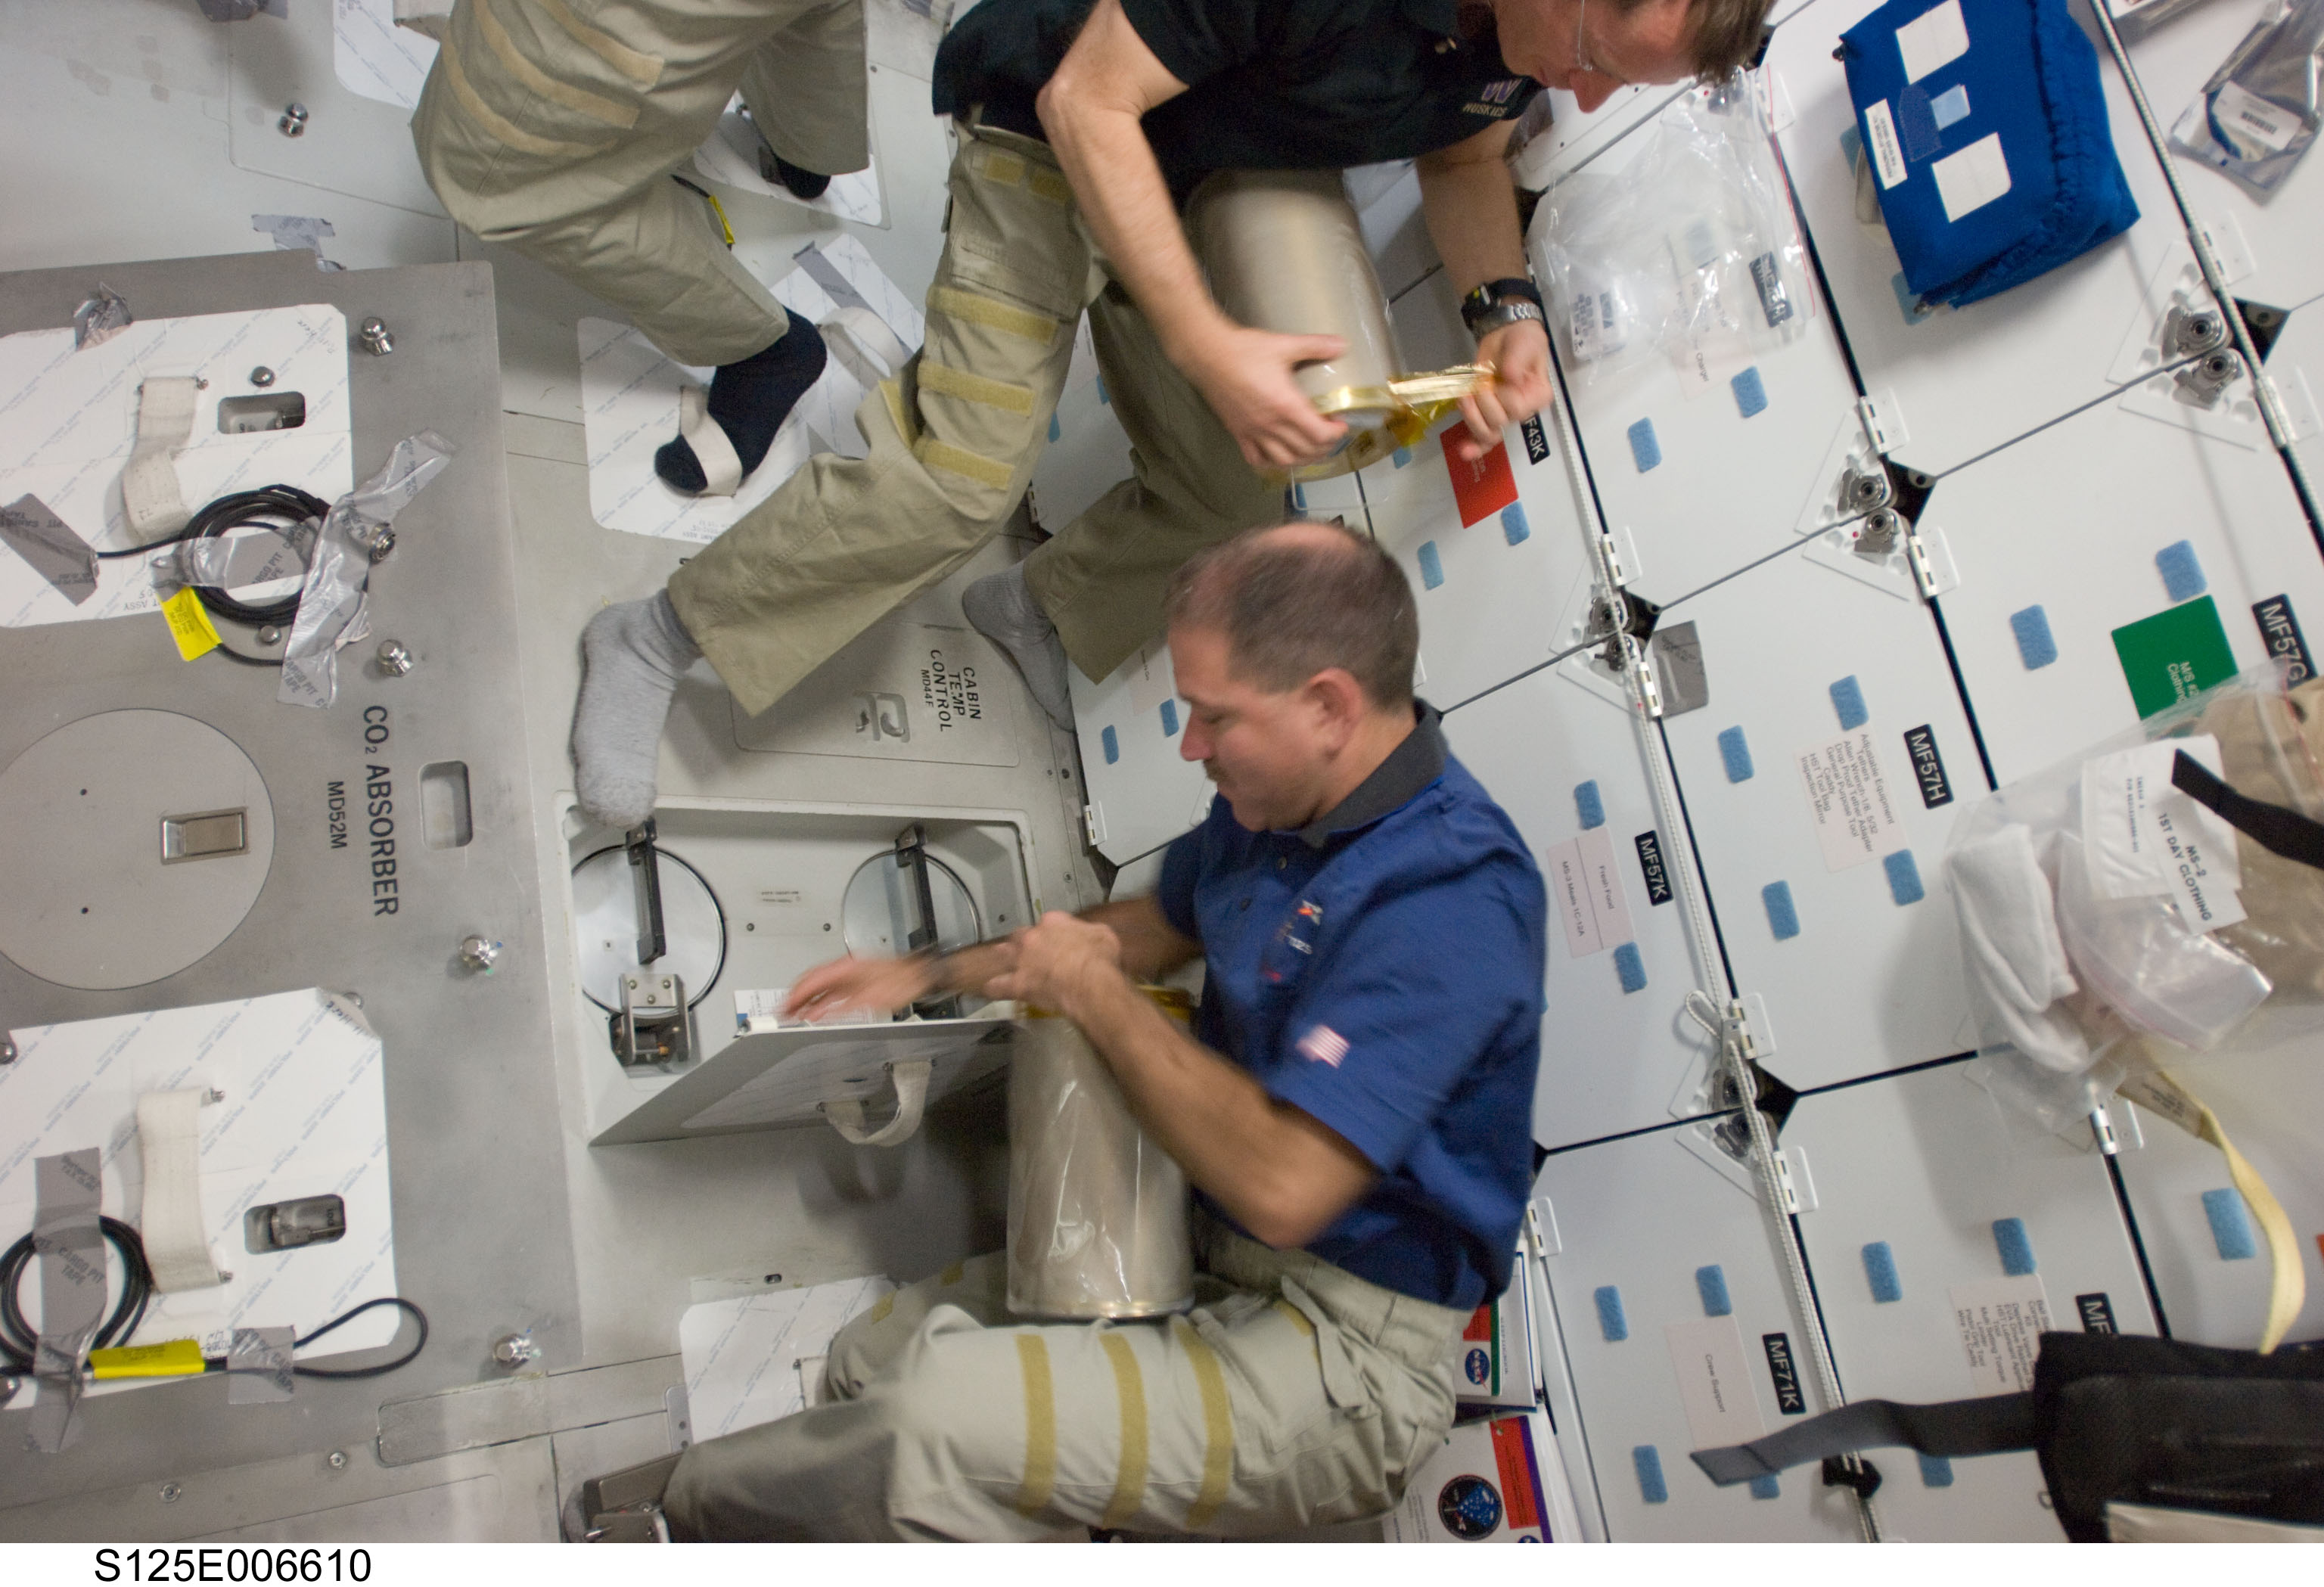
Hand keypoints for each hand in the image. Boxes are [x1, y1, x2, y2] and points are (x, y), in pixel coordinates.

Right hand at [783, 953, 939, 1021]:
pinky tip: (814, 1014)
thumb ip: (844, 1006)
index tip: (783, 1006)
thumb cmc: (901, 981)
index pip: (812, 980)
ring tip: (793, 1015)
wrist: (919, 976)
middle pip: (812, 983)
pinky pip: (832, 994)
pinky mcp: (855, 985)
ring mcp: (849, 977)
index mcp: (845, 967)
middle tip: (782, 1013)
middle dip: (795, 998)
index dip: (794, 994)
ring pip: (820, 989)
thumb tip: (821, 1014)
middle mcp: (844, 970)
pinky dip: (820, 1004)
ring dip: (806, 1002)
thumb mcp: (871, 998)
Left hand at [980, 911, 1124, 1016]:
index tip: (1058, 939)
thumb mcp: (1103, 935)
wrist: (1091, 983)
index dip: (1052, 931)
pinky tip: (992, 988)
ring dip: (1005, 956)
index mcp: (1053, 922)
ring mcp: (1022, 961)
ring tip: (1003, 958)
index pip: (1047, 922)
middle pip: (1021, 935)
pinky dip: (995, 987)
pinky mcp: (1017, 984)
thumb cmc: (1100, 959)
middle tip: (1030, 949)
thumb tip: (1088, 934)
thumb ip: (1089, 931)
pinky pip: (997, 986)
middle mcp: (1033, 937)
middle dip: (1023, 940)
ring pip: (1004, 954)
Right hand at [1178, 322, 1351, 470]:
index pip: (1319, 434)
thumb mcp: (1284, 345)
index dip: (1335, 434)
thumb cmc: (1244, 349)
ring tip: (1312, 449)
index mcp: (1286, 406)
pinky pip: (1256, 459)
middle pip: (1306, 450)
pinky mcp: (1238, 433)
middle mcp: (1271, 425)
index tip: (1341, 424)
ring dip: (1303, 459)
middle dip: (1325, 447)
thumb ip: (1315, 346)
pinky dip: (1272, 462)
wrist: (1207, 354)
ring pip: (1284, 460)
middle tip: (1331, 436)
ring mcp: (1253, 432)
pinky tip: (1279, 455)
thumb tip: (1342, 344)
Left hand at [1447, 319, 1553, 464]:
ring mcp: (1504, 415)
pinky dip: (1473, 447)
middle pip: (1498, 422)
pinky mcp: (1487, 415)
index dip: (1501, 395)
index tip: (1501, 375)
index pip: (1516, 409)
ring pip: (1487, 432)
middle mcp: (1522, 411)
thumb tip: (1510, 377)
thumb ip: (1517, 359)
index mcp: (1537, 396)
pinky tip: (1464, 451)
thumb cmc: (1522, 340)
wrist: (1505, 334)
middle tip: (1482, 381)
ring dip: (1471, 415)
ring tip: (1466, 396)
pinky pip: (1482, 440)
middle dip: (1483, 401)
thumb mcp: (1525, 343)